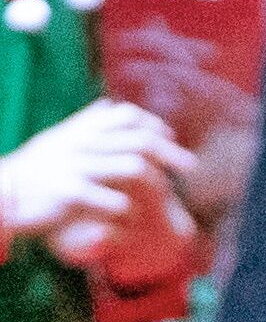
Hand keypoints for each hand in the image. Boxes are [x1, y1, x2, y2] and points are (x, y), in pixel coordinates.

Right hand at [1, 99, 196, 261]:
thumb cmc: (34, 169)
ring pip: (133, 168)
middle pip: (140, 141)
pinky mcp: (70, 191)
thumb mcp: (58, 139)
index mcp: (79, 129)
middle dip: (171, 153)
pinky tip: (132, 216)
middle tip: (190, 167)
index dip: (153, 125)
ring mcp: (75, 166)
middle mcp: (80, 142)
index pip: (128, 116)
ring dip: (155, 183)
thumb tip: (107, 105)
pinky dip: (130, 210)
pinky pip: (115, 200)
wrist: (2, 193)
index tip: (169, 138)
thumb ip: (85, 124)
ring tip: (164, 196)